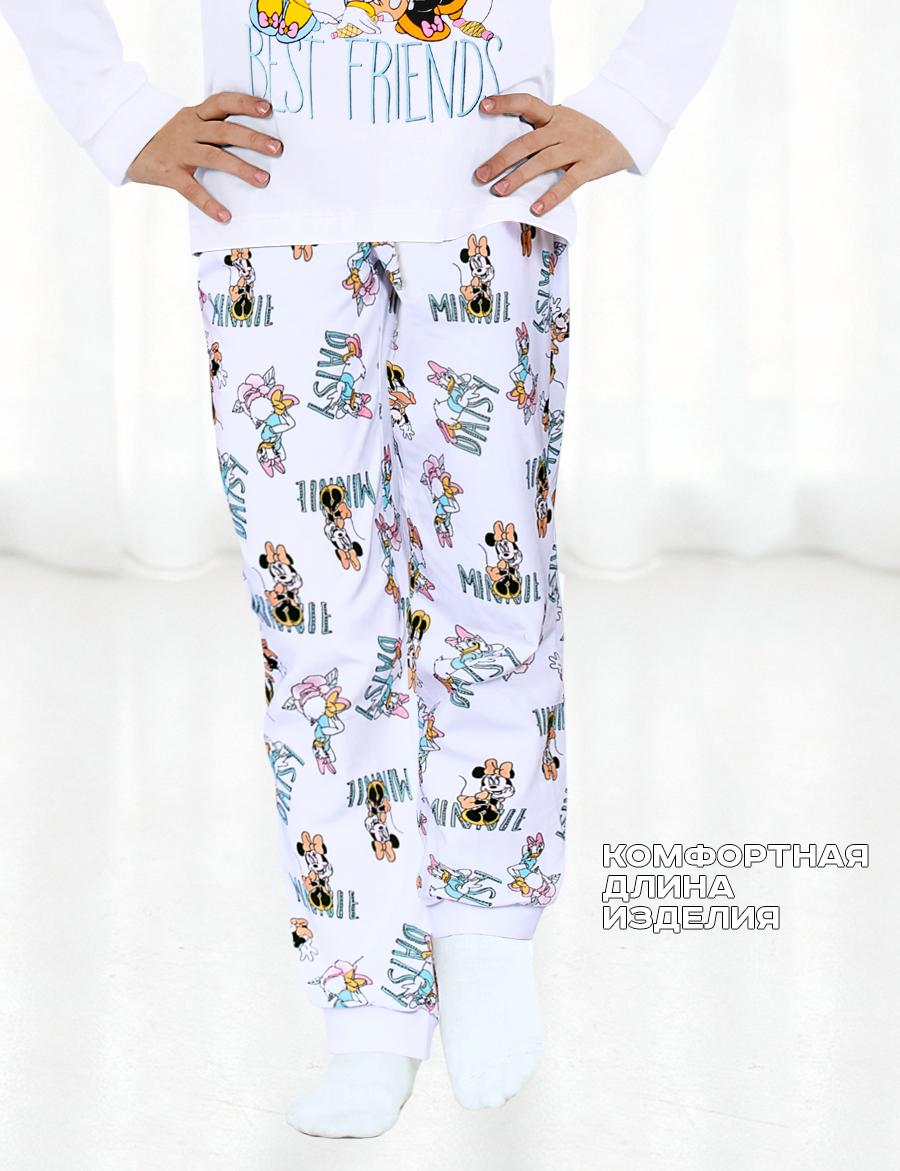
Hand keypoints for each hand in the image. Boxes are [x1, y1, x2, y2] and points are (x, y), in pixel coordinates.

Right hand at [125, 92, 283, 222]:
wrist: (126, 146)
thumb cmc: (168, 139)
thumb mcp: (188, 125)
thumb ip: (213, 129)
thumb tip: (253, 140)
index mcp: (195, 115)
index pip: (222, 102)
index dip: (244, 103)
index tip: (267, 109)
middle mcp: (188, 129)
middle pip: (224, 130)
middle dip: (252, 138)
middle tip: (277, 148)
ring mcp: (179, 150)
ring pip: (213, 156)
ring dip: (240, 168)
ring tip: (263, 179)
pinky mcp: (168, 172)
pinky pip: (191, 189)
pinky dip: (209, 203)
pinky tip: (225, 216)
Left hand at [474, 94, 633, 215]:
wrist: (628, 130)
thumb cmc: (586, 131)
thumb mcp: (564, 122)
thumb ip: (540, 130)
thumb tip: (507, 149)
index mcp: (554, 115)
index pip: (527, 103)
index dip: (505, 103)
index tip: (483, 106)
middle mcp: (562, 128)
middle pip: (527, 142)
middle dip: (501, 158)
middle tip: (480, 175)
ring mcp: (576, 147)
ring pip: (542, 162)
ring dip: (518, 177)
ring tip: (499, 191)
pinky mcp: (589, 165)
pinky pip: (567, 183)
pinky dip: (551, 196)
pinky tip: (536, 209)